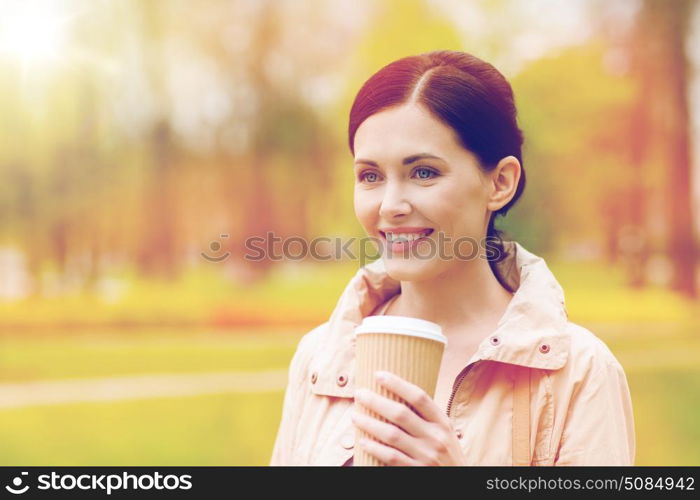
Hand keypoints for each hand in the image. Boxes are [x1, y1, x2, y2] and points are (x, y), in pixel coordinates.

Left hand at [351, 370, 467, 465]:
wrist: (460, 482)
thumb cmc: (447, 454)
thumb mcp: (445, 433)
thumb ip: (427, 417)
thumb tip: (396, 394)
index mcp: (442, 423)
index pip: (419, 397)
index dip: (398, 384)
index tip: (378, 374)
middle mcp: (436, 437)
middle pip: (401, 414)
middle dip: (376, 401)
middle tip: (359, 393)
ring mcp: (426, 456)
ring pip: (391, 435)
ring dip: (369, 423)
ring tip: (354, 415)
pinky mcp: (416, 472)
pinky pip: (391, 457)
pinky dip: (374, 448)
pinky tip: (362, 441)